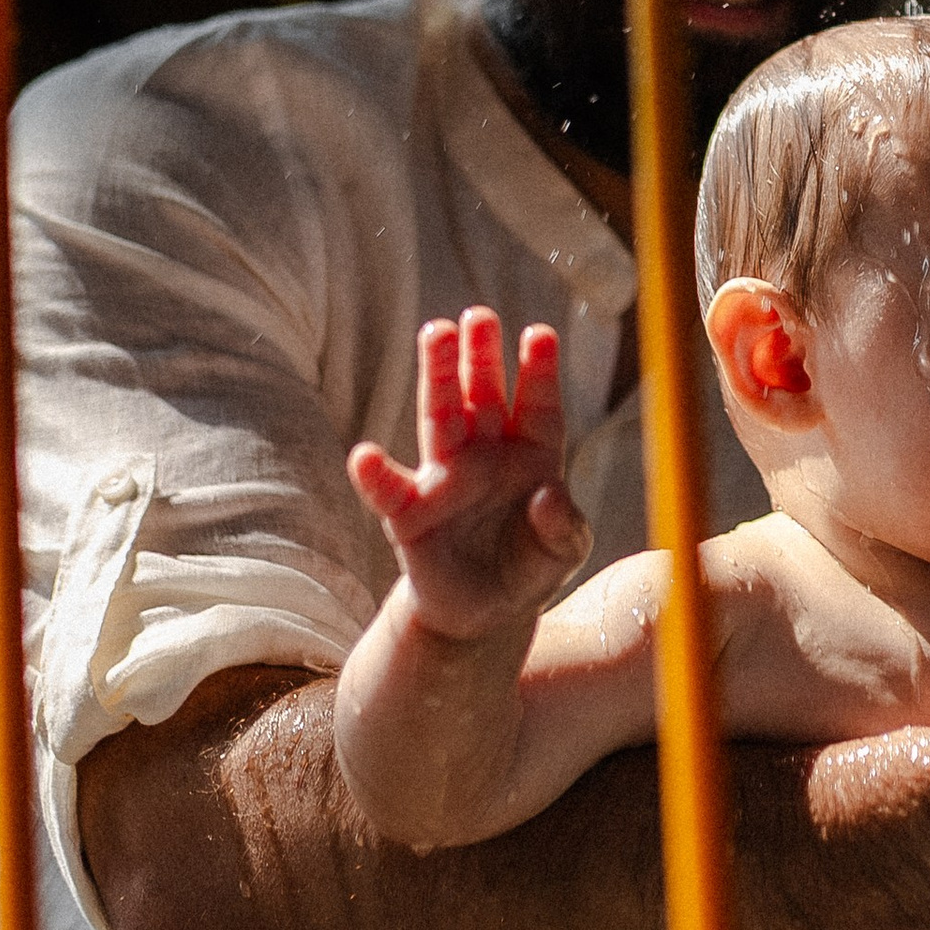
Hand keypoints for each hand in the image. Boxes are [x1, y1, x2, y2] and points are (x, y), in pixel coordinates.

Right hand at [348, 309, 587, 643]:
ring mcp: (445, 479)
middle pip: (483, 395)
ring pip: (440, 418)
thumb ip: (563, 526)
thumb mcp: (563, 551)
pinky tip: (365, 456)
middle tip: (478, 315)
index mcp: (530, 455)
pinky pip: (390, 491)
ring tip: (434, 334)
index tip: (540, 334)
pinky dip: (375, 475)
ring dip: (438, 376)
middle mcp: (485, 454)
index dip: (539, 371)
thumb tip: (550, 495)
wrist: (485, 614)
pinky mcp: (410, 515)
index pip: (537, 406)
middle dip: (480, 355)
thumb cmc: (530, 567)